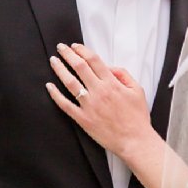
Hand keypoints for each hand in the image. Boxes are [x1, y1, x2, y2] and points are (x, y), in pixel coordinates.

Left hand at [47, 42, 151, 159]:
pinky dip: (55, 95)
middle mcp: (99, 91)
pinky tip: (49, 86)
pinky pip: (65, 105)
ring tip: (53, 61)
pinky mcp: (83, 119)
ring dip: (60, 69)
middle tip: (60, 47)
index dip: (82, 50)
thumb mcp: (137, 90)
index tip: (75, 46)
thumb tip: (109, 68)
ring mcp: (89, 105)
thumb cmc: (137, 117)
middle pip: (79, 67)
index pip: (93, 60)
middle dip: (68, 54)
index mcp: (112, 83)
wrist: (135, 141)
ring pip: (70, 82)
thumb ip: (124, 75)